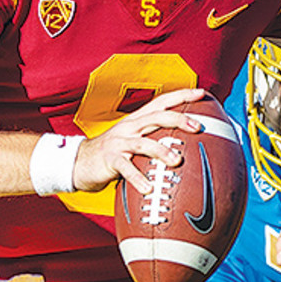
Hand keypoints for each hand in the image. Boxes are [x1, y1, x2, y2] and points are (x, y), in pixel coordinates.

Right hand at [72, 88, 204, 193]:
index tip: (201, 93)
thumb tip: (185, 147)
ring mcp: (119, 142)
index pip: (161, 102)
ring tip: (177, 162)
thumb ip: (154, 140)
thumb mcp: (134, 141)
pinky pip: (125, 168)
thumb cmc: (113, 153)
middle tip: (197, 127)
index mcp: (137, 120)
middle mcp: (129, 126)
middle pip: (156, 116)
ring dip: (161, 151)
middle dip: (178, 119)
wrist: (79, 161)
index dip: (181, 95)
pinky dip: (137, 178)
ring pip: (143, 142)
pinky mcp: (110, 159)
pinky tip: (148, 188)